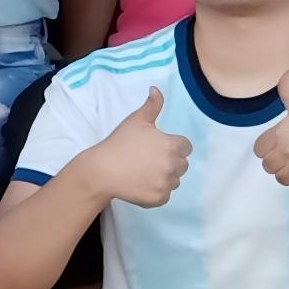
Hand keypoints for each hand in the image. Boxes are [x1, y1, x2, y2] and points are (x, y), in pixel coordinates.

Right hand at [78, 92, 192, 207]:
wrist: (102, 170)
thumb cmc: (119, 143)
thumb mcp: (135, 120)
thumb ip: (152, 105)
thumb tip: (156, 89)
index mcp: (171, 145)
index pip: (186, 147)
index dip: (173, 146)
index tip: (158, 147)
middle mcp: (172, 165)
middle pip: (182, 164)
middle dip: (170, 162)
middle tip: (149, 160)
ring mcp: (166, 183)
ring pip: (175, 180)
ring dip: (165, 177)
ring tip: (144, 172)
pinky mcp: (159, 198)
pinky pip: (165, 195)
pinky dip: (156, 191)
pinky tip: (141, 184)